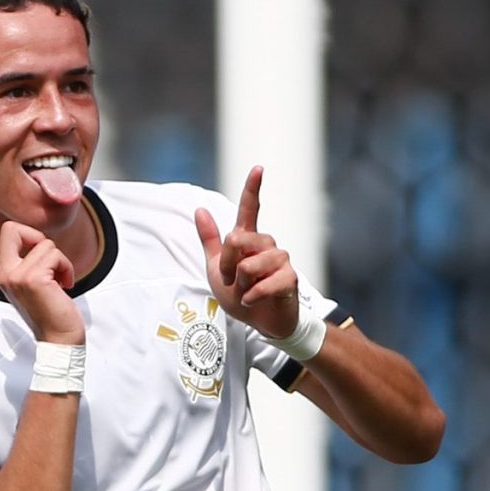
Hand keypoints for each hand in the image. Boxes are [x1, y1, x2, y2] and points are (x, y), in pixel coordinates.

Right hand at [0, 213, 83, 343]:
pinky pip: (55, 254)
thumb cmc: (51, 310)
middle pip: (10, 229)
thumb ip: (25, 264)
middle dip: (35, 236)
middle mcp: (4, 274)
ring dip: (60, 260)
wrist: (59, 337)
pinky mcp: (33, 279)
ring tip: (59, 282)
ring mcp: (16, 276)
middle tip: (47, 258)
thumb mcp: (31, 284)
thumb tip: (35, 243)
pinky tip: (64, 285)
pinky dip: (66, 267)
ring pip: (44, 243)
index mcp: (1, 276)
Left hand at [192, 165, 299, 338]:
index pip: (250, 208)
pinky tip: (253, 301)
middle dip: (226, 265)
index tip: (258, 168)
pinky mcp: (290, 278)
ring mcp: (281, 260)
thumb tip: (200, 209)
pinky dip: (252, 297)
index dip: (252, 188)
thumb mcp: (216, 269)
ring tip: (246, 292)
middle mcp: (267, 244)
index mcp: (248, 240)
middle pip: (237, 240)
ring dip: (240, 284)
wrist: (262, 323)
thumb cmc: (241, 294)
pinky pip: (263, 284)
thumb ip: (210, 241)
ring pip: (249, 264)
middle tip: (230, 281)